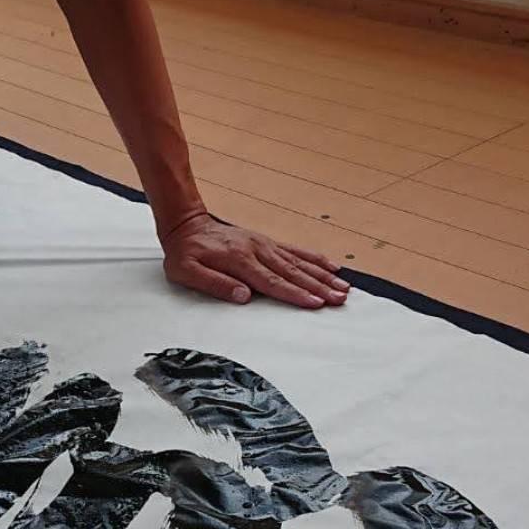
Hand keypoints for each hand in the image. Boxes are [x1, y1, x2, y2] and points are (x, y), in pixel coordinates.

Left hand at [161, 213, 348, 308]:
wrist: (186, 224)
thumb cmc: (185, 252)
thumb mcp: (187, 272)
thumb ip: (215, 283)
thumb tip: (244, 296)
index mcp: (240, 260)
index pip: (272, 282)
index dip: (296, 294)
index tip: (316, 303)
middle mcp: (257, 250)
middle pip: (292, 272)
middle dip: (318, 287)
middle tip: (340, 299)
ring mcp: (263, 244)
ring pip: (298, 261)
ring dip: (321, 274)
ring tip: (343, 286)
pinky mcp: (266, 242)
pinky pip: (294, 250)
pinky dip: (313, 258)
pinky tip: (329, 265)